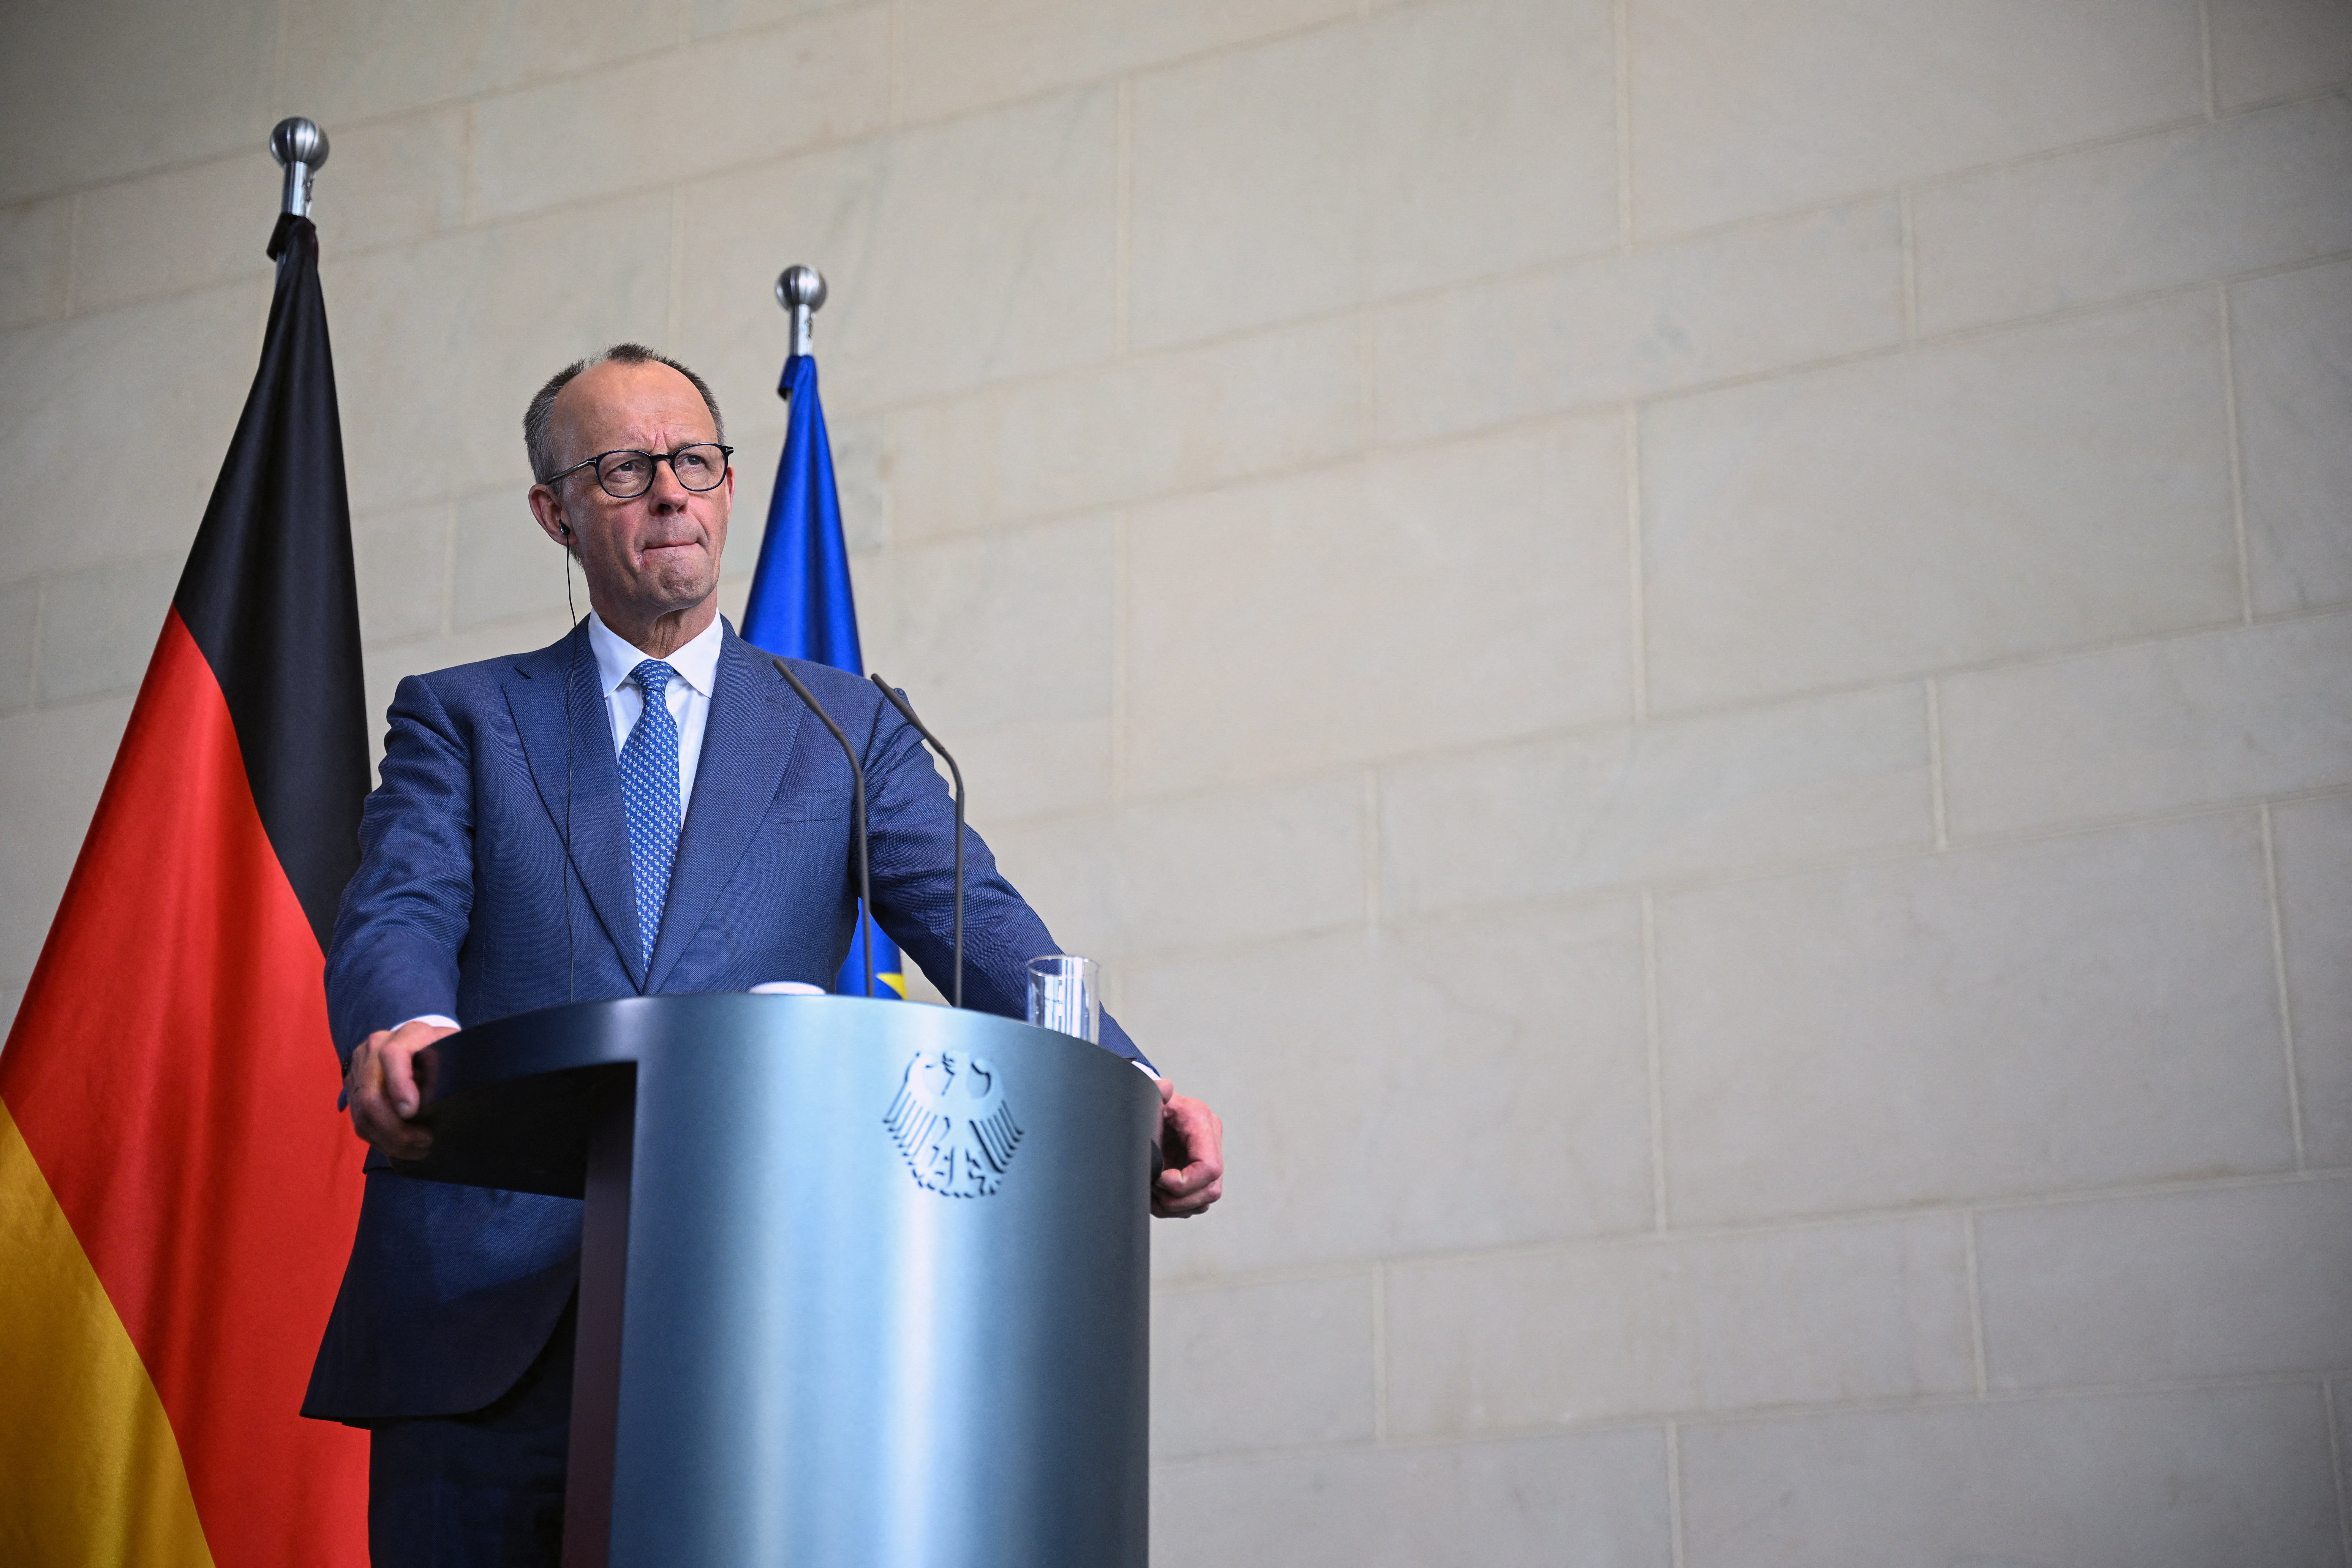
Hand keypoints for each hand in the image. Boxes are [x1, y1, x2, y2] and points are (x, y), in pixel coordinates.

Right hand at [344, 1018, 457, 1158]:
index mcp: (408, 1033)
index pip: (392, 1055)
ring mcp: (360, 1067)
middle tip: (425, 1142)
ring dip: (389, 1139)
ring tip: (418, 1149)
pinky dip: (380, 1139)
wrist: (423, 1043)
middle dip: (396, 1128)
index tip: (412, 1112)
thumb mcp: (456, 1052)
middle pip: (370, 1094)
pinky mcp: (353, 1087)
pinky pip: (359, 1121)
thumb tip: (453, 1098)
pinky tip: (402, 1147)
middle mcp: (376, 1046)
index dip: (399, 1085)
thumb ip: (454, 1068)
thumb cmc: (446, 1052)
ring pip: (362, 1113)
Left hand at [1153, 1078, 1223, 1217]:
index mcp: (1200, 1121)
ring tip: (1153, 1195)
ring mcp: (1208, 1159)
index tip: (1158, 1178)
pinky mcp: (1202, 1175)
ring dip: (1176, 1206)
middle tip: (1154, 1190)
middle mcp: (1210, 1141)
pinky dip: (1176, 1208)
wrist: (1152, 1109)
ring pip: (1204, 1201)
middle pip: (1210, 1190)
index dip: (1183, 1183)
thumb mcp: (1151, 1098)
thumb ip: (1156, 1091)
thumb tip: (1164, 1087)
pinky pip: (1197, 1203)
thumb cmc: (1152, 1104)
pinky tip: (1158, 1197)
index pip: (1209, 1167)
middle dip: (1179, 1200)